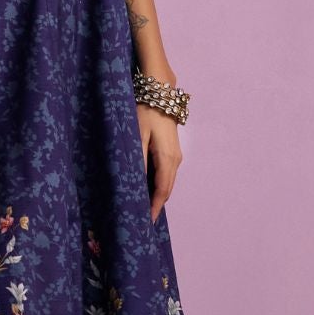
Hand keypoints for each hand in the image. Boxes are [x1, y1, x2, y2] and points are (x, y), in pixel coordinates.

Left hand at [138, 103, 181, 222]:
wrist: (160, 91)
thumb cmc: (146, 111)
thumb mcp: (138, 136)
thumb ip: (139, 161)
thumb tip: (138, 185)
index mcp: (167, 159)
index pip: (162, 191)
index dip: (155, 208)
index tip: (147, 223)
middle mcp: (175, 160)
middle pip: (166, 189)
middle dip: (156, 205)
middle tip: (142, 220)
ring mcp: (176, 155)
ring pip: (167, 181)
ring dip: (157, 195)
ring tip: (143, 207)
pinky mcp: (172, 150)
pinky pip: (166, 173)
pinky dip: (158, 184)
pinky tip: (147, 187)